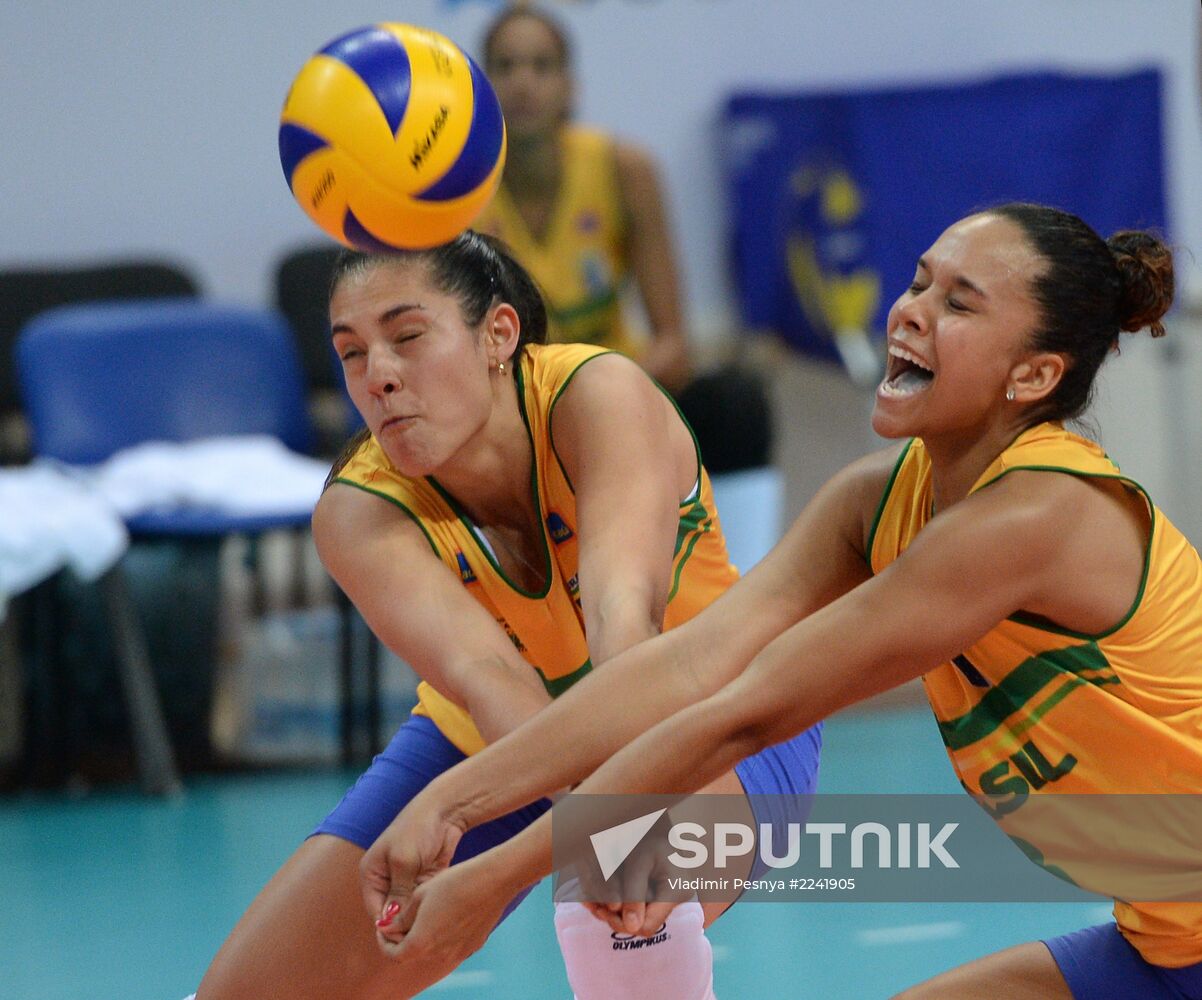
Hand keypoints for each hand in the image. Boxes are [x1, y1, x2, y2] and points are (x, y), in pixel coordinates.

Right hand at [361, 792, 465, 931]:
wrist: (445, 810)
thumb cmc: (418, 829)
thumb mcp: (404, 862)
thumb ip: (398, 893)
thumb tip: (391, 925)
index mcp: (371, 874)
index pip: (376, 912)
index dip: (389, 928)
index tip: (406, 940)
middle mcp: (386, 880)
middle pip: (392, 914)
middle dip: (405, 925)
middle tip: (421, 936)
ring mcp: (405, 881)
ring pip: (409, 910)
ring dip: (418, 918)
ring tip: (431, 926)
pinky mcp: (424, 880)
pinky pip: (423, 902)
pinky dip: (429, 909)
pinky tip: (440, 916)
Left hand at [374, 856, 509, 983]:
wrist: (493, 880)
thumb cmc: (454, 882)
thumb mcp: (421, 894)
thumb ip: (402, 917)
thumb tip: (389, 927)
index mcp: (421, 942)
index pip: (393, 954)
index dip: (384, 941)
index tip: (385, 927)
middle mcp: (439, 954)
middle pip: (413, 954)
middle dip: (403, 939)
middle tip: (401, 919)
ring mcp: (459, 952)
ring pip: (432, 950)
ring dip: (423, 938)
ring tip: (425, 913)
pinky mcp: (473, 945)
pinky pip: (451, 946)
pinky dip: (443, 936)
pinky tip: (448, 914)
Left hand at [573, 812, 689, 936]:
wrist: (654, 824)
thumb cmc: (648, 836)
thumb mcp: (639, 861)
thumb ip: (634, 893)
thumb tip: (631, 927)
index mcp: (674, 891)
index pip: (647, 927)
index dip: (623, 923)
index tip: (604, 910)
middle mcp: (672, 900)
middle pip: (638, 925)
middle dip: (615, 916)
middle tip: (594, 905)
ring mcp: (664, 900)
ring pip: (634, 919)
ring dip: (613, 911)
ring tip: (595, 900)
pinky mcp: (656, 897)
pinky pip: (634, 909)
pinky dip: (616, 904)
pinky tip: (602, 896)